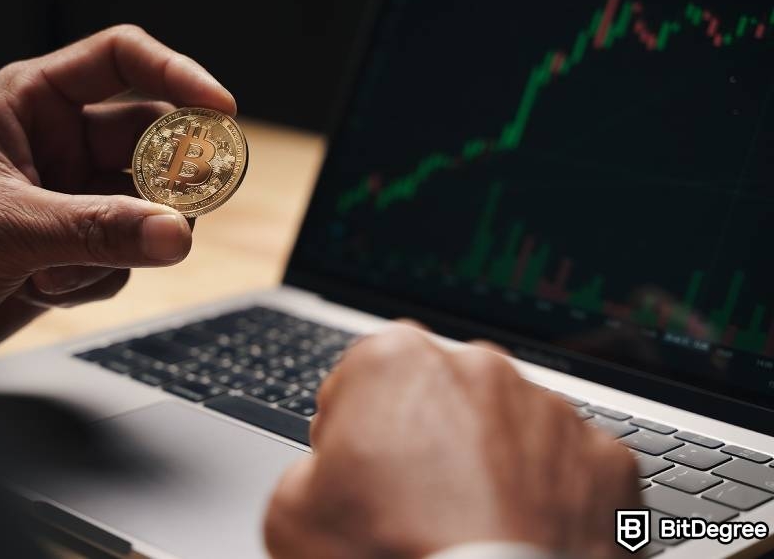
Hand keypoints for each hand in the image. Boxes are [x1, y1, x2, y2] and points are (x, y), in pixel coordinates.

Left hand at [0, 25, 235, 376]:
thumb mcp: (5, 229)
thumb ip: (97, 230)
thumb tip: (178, 234)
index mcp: (31, 103)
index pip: (121, 60)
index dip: (179, 74)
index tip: (222, 110)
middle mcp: (60, 144)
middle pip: (153, 140)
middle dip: (170, 180)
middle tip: (183, 211)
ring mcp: (73, 197)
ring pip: (149, 206)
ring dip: (125, 244)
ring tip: (66, 269)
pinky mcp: (78, 246)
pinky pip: (130, 254)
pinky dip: (104, 278)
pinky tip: (47, 289)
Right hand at [265, 326, 638, 558]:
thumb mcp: (291, 513)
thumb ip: (309, 467)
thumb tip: (328, 475)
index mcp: (394, 360)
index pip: (363, 379)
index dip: (354, 429)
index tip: (359, 471)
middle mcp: (478, 366)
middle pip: (441, 396)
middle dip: (428, 437)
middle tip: (416, 506)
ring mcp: (550, 410)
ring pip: (509, 426)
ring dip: (492, 462)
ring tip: (473, 527)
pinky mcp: (605, 459)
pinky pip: (570, 468)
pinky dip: (552, 496)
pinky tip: (524, 535)